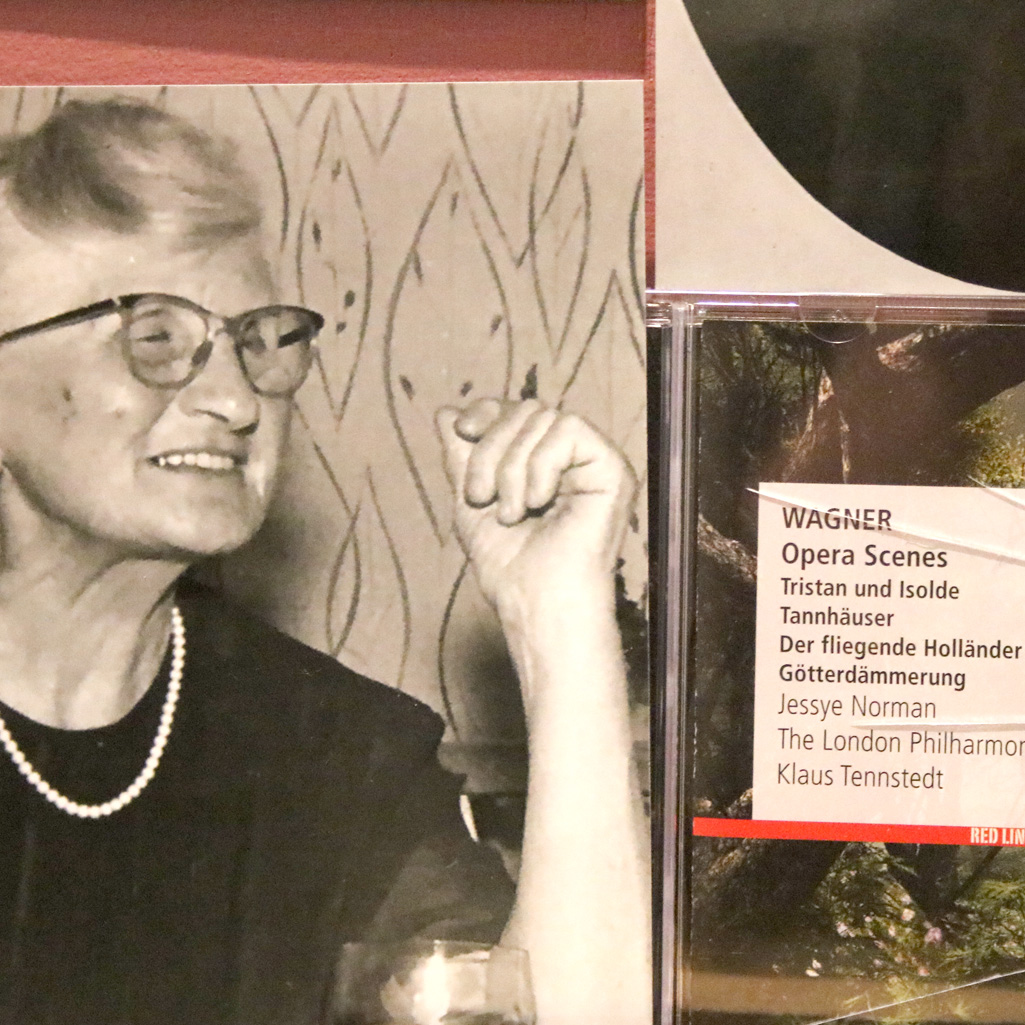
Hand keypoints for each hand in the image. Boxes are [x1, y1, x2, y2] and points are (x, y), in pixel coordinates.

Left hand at [436, 399, 635, 617]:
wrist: (535, 601)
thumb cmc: (508, 564)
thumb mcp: (473, 502)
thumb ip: (462, 456)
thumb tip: (446, 411)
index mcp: (542, 460)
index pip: (514, 409)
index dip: (485, 412)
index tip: (462, 431)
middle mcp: (571, 455)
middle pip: (524, 409)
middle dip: (490, 451)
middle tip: (483, 498)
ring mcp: (594, 460)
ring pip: (542, 418)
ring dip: (512, 469)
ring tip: (511, 514)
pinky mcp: (613, 467)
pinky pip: (569, 429)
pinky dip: (542, 465)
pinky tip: (538, 502)